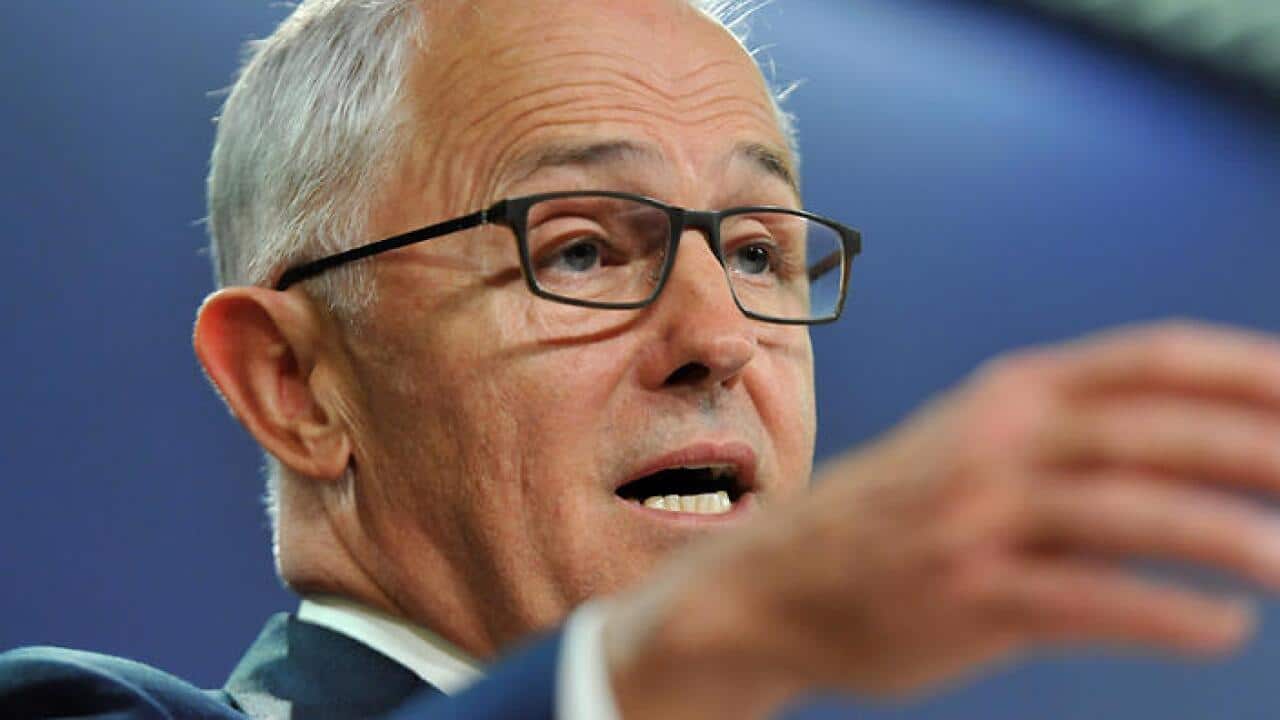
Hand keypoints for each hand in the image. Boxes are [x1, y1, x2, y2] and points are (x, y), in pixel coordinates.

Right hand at [605, 321, 1279, 718]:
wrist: (781, 575)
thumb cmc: (903, 511)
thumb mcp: (979, 442)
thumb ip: (1077, 435)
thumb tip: (1222, 441)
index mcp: (1012, 393)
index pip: (1149, 359)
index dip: (1244, 371)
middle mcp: (995, 440)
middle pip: (1145, 430)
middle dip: (1253, 448)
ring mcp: (974, 516)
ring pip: (1116, 512)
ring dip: (1214, 535)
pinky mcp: (961, 592)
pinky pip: (1076, 601)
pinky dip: (1156, 614)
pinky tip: (1217, 627)